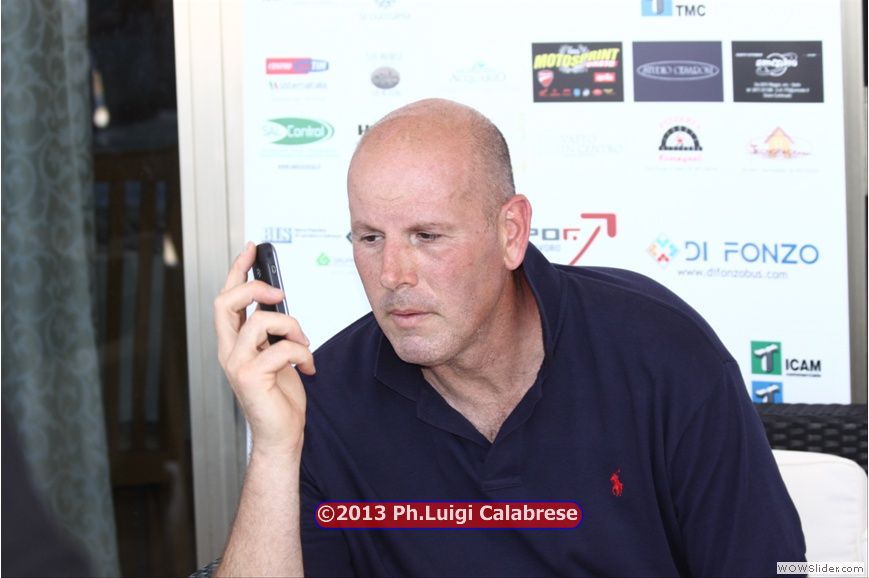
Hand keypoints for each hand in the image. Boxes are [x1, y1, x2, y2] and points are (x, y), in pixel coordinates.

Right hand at [214, 242, 315, 457]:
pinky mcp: (250, 378)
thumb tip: (280, 302)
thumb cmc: (279, 396)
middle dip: (255, 288)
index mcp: (233, 342)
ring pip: (260, 322)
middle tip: (280, 293)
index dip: (236, 270)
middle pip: (226, 302)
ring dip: (292, 327)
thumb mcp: (276, 353)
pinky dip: (302, 353)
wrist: (281, 434)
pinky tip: (306, 367)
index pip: (227, 298)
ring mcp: (235, 365)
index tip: (250, 248)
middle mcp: (228, 351)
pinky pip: (280, 348)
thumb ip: (271, 330)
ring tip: (304, 343)